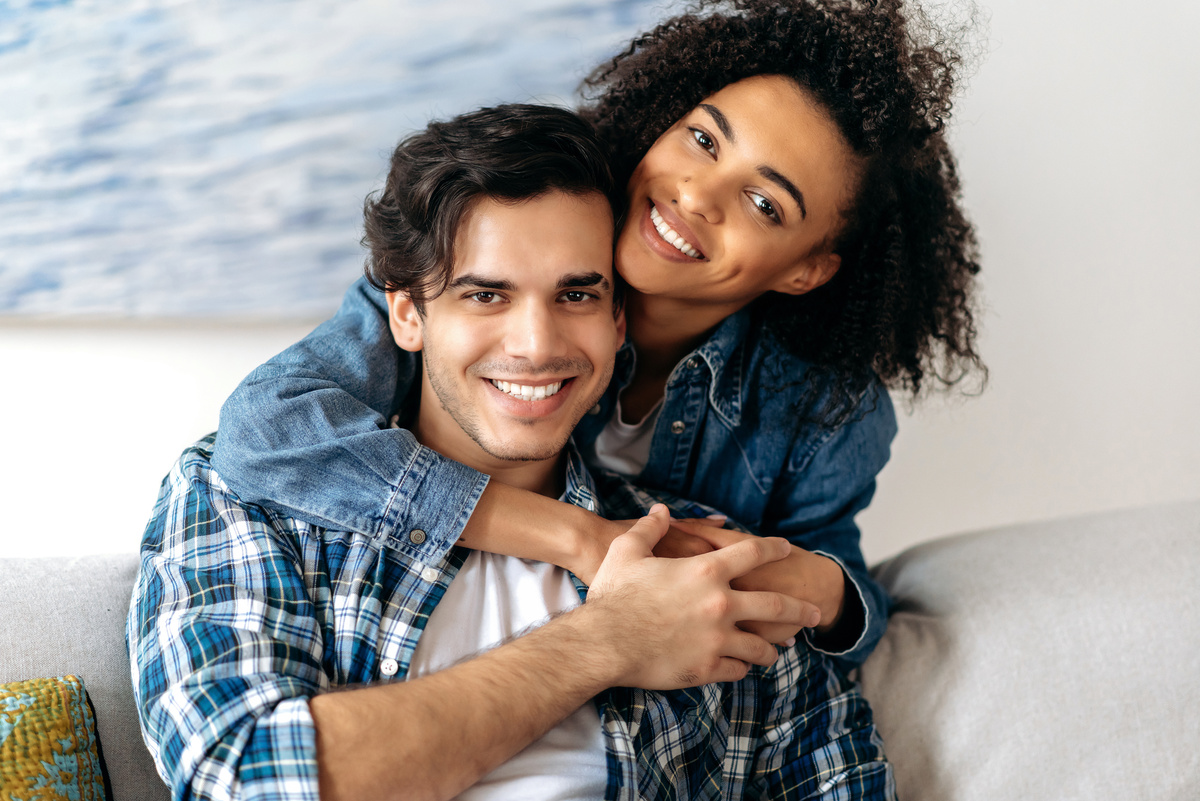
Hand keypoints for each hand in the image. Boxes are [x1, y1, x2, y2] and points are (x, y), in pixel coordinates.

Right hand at [584, 505, 818, 688]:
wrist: (604, 642)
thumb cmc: (615, 594)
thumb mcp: (629, 551)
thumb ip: (649, 528)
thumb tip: (659, 510)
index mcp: (706, 571)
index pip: (753, 553)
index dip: (773, 549)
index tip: (787, 549)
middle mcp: (720, 604)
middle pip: (775, 605)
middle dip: (800, 609)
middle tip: (815, 613)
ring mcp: (717, 639)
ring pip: (760, 645)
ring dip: (773, 646)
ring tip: (780, 650)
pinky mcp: (706, 667)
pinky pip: (737, 668)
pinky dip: (744, 667)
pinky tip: (744, 666)